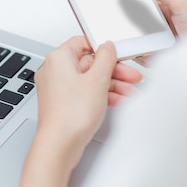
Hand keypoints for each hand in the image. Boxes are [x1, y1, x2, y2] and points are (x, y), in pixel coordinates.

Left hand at [34, 37, 141, 166]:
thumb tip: (107, 47)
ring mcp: (58, 88)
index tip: (119, 54)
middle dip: (114, 70)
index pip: (83, 42)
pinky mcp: (63, 104)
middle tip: (132, 75)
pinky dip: (102, 95)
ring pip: (89, 80)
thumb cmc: (70, 114)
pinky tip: (119, 100)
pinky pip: (85, 93)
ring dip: (112, 84)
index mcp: (58, 58)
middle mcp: (55, 71)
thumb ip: (105, 58)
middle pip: (89, 63)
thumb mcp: (97, 80)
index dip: (104, 48)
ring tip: (130, 91)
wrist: (59, 145)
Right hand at [121, 0, 186, 66]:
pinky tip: (133, 48)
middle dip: (120, 15)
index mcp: (166, 1)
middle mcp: (159, 19)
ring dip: (125, 34)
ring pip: (130, 33)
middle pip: (130, 14)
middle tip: (109, 15)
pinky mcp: (153, 54)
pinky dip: (133, 50)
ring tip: (119, 33)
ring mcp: (155, 37)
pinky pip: (135, 51)